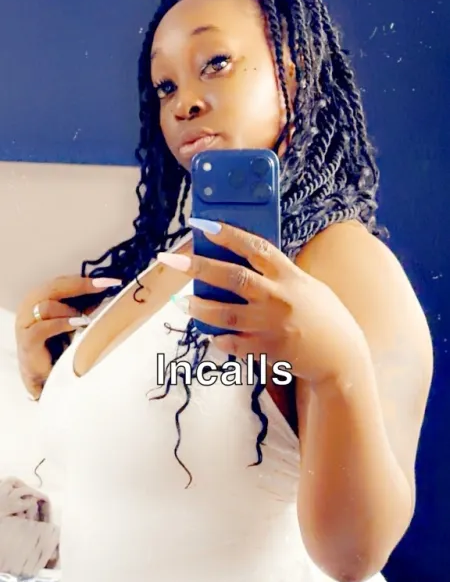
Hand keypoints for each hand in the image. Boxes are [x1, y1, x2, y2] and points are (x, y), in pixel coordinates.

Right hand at [15, 274, 119, 398]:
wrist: (44, 374)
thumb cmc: (58, 345)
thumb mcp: (73, 320)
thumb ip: (84, 306)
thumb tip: (105, 291)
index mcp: (38, 297)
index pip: (61, 281)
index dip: (85, 279)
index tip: (110, 280)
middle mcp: (28, 306)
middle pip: (53, 287)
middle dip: (82, 286)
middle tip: (104, 287)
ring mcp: (25, 323)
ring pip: (47, 306)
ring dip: (70, 311)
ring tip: (85, 320)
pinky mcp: (27, 341)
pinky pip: (43, 327)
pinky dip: (62, 324)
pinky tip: (77, 324)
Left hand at [158, 218, 368, 386]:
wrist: (341, 357)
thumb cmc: (324, 318)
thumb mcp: (308, 287)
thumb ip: (280, 276)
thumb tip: (247, 263)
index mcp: (290, 276)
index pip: (256, 248)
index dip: (229, 235)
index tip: (204, 225)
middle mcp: (280, 298)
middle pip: (234, 278)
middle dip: (200, 267)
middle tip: (174, 261)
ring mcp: (273, 325)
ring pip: (226, 314)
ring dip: (201, 308)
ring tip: (182, 304)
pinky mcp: (269, 350)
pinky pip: (235, 344)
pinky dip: (221, 340)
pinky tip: (212, 336)